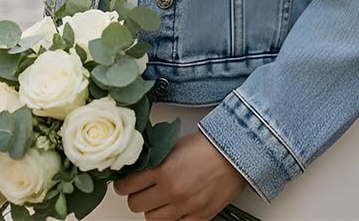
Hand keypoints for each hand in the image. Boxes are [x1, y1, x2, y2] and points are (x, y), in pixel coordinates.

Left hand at [112, 131, 246, 219]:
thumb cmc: (208, 145)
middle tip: (142, 189)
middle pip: (136, 205)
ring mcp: (185, 207)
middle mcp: (171, 191)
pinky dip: (173, 217)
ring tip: (161, 198)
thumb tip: (136, 167)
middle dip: (137, 196)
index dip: (123, 184)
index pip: (127, 186)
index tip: (124, 183)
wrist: (236, 153)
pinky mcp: (198, 218)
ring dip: (153, 209)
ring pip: (152, 219)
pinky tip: (176, 206)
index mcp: (163, 169)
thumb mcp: (174, 145)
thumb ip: (154, 159)